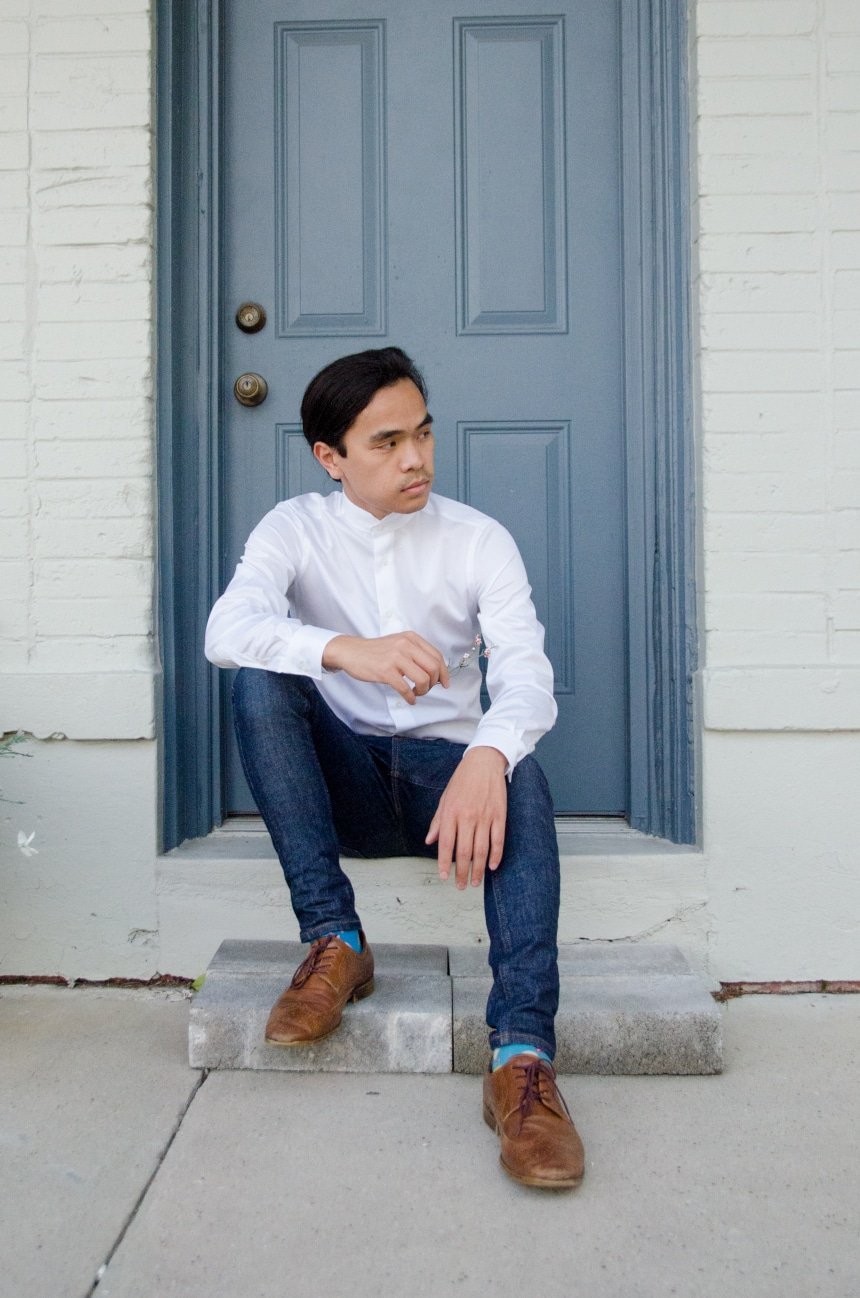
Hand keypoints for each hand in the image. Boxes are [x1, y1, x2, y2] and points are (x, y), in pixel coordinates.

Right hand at [322, 631, 449, 703]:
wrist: (351, 651)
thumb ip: (416, 653)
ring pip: (422, 679)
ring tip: (416, 693)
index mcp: (411, 638)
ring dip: (423, 691)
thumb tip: (435, 673)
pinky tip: (409, 699)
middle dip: (434, 682)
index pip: (437, 656)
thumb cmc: (376, 651)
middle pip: (433, 668)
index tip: (444, 684)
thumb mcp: (398, 643)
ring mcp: (395, 658)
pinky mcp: (385, 671)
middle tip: (427, 689)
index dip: (444, 673)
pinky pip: (405, 689)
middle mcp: (405, 645)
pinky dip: (410, 698)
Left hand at [425, 747, 506, 889]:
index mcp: (451, 813)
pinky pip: (498, 840)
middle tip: (461, 886)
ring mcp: (485, 817)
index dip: (445, 863)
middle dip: (462, 873)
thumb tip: (429, 841)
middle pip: (464, 852)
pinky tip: (493, 866)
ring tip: (476, 882)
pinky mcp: (499, 815)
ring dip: (479, 870)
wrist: (484, 762)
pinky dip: (496, 856)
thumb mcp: (444, 798)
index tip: (444, 877)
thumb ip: (438, 821)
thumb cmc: (462, 780)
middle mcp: (467, 817)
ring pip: (482, 850)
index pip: (446, 844)